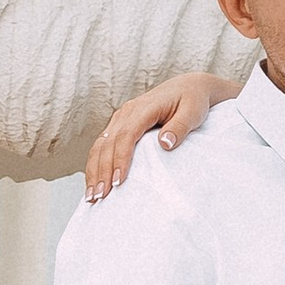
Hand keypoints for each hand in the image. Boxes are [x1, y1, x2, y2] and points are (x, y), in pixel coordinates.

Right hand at [84, 72, 239, 197]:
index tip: (118, 182)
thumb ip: (179, 127)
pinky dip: (96, 165)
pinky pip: (102, 146)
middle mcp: (127, 112)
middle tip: (99, 197)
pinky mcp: (119, 126)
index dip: (120, 159)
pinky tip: (94, 183)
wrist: (187, 87)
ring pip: (99, 145)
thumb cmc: (192, 101)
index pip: (126, 135)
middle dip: (101, 171)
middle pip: (107, 143)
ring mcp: (120, 119)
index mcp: (143, 108)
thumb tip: (165, 143)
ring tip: (91, 196)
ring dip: (93, 171)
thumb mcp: (193, 113)